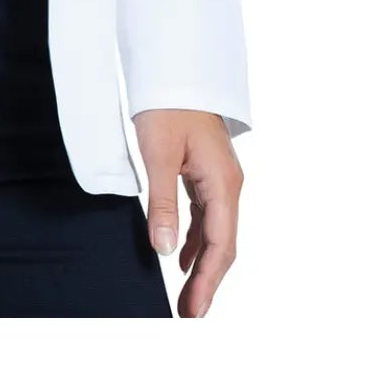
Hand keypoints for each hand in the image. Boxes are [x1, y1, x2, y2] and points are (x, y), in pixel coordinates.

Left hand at [133, 108, 242, 315]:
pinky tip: (182, 258)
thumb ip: (162, 203)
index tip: (194, 312)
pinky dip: (195, 241)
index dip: (208, 282)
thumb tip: (164, 251)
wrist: (175, 69)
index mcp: (223, 183)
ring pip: (215, 233)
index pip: (220, 245)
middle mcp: (228, 185)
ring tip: (185, 298)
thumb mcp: (158, 155)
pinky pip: (206, 217)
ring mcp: (219, 179)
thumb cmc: (168, 106)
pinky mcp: (206, 173)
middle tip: (189, 316)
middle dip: (207, 282)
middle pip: (222, 245)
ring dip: (201, 265)